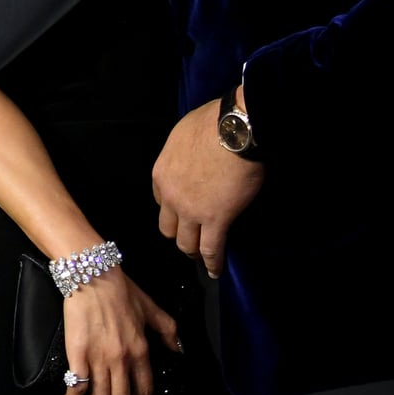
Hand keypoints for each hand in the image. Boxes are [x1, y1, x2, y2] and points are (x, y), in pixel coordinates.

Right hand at [60, 270, 181, 394]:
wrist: (93, 277)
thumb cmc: (121, 291)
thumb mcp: (151, 309)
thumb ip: (168, 331)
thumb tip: (178, 350)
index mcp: (141, 351)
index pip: (144, 392)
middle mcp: (122, 360)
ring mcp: (99, 359)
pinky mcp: (78, 355)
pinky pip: (77, 387)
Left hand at [152, 94, 264, 277]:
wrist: (234, 131)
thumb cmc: (211, 124)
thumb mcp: (183, 134)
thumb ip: (182, 152)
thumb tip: (191, 153)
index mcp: (161, 173)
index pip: (160, 199)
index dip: (171, 206)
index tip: (181, 210)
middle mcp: (171, 196)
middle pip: (168, 226)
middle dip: (178, 233)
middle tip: (189, 237)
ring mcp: (192, 211)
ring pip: (186, 242)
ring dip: (193, 250)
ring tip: (201, 256)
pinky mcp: (216, 220)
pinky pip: (211, 249)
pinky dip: (213, 263)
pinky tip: (215, 270)